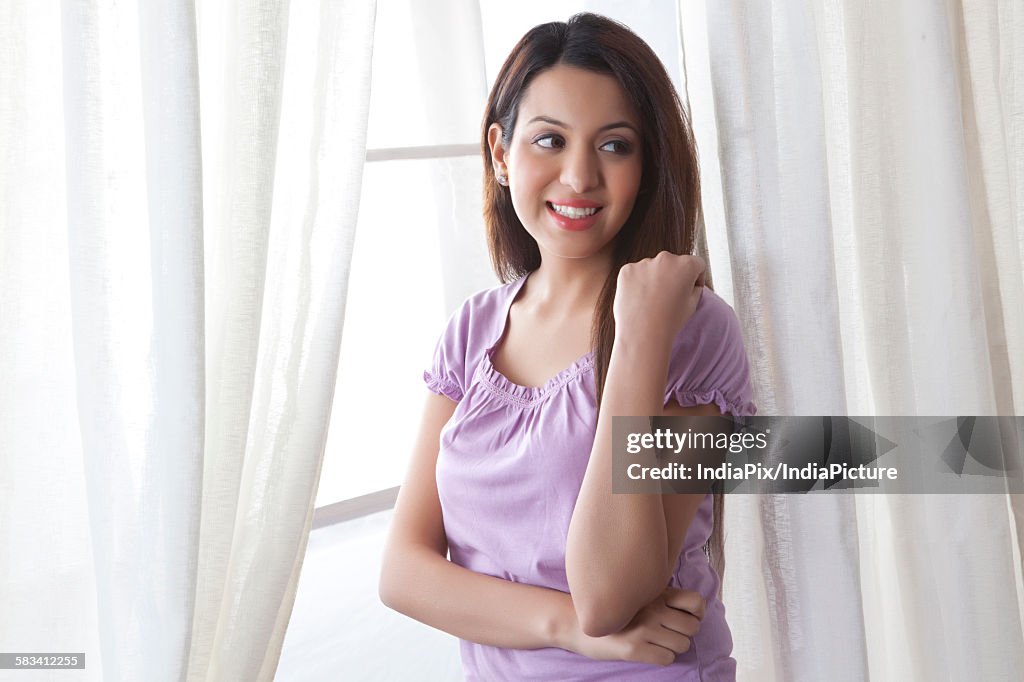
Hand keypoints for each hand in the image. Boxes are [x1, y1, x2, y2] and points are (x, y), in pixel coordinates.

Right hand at [569, 587, 705, 666]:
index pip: (695, 602)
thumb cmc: (611, 608)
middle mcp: (652, 609)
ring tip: (658, 643)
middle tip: (669, 633)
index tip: (687, 617)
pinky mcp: (634, 649)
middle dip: (684, 633)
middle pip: (692, 627)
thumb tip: (693, 610)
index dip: (697, 613)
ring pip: (682, 645)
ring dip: (673, 647)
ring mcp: (643, 629)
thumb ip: (662, 597)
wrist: (577, 622)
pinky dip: (662, 658)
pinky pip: (667, 659)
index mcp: (654, 593)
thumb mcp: (636, 595)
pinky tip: (649, 651)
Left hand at [613, 252, 704, 349]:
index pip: (696, 264)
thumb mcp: (692, 304)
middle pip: (673, 264)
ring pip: (652, 268)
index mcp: (686, 265)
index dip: (696, 278)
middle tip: (668, 298)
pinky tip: (638, 300)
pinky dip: (637, 283)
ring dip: (654, 279)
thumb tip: (690, 282)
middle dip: (673, 276)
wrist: (642, 334)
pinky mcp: (626, 270)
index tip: (690, 289)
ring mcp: (644, 263)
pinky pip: (635, 273)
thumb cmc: (669, 322)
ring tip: (651, 302)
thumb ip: (694, 287)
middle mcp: (666, 258)